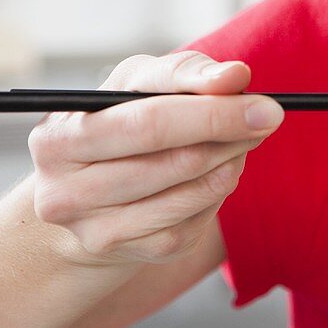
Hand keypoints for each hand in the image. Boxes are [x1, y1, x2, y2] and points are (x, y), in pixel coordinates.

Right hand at [28, 51, 283, 266]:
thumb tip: (235, 76)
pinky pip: (199, 220)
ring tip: (239, 139)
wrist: (88, 196)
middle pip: (176, 161)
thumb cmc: (121, 122)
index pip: (148, 123)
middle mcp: (67, 193)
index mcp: (59, 140)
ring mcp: (98, 231)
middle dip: (232, 134)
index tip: (264, 105)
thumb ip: (185, 73)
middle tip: (268, 118)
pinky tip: (215, 172)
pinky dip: (219, 190)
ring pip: (195, 191)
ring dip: (232, 160)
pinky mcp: (135, 254)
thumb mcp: (138, 84)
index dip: (213, 113)